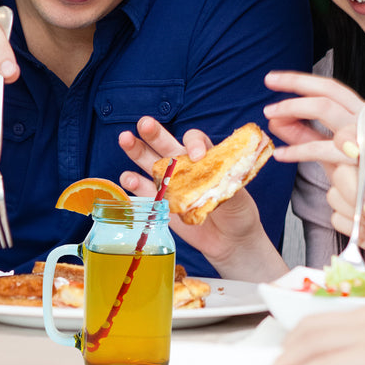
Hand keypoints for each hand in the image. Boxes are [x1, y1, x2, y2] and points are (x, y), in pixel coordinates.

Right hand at [118, 117, 284, 281]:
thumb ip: (225, 185)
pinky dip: (133, 182)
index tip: (198, 156)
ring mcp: (169, 183)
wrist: (229, 240)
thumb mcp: (238, 196)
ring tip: (125, 139)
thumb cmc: (239, 213)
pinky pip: (142, 189)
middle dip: (154, 134)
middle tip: (144, 124)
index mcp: (205, 158)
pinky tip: (127, 177)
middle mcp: (184, 166)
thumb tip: (214, 179)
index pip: (195, 141)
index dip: (194, 144)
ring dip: (137, 150)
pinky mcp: (159, 201)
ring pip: (148, 161)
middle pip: (165, 144)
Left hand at [263, 70, 364, 178]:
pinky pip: (322, 147)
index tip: (272, 79)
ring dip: (293, 107)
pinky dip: (298, 150)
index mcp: (358, 113)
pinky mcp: (361, 155)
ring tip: (270, 116)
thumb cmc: (356, 176)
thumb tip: (275, 120)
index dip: (299, 81)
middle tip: (269, 80)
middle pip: (329, 89)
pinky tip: (280, 154)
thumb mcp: (325, 150)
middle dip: (296, 82)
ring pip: (325, 108)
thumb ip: (302, 134)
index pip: (329, 88)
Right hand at [325, 120, 364, 275]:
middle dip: (355, 192)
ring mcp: (352, 196)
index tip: (352, 153)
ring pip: (333, 195)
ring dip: (359, 213)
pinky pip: (334, 216)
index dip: (341, 143)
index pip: (344, 139)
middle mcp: (361, 174)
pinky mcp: (346, 217)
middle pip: (336, 171)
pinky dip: (355, 227)